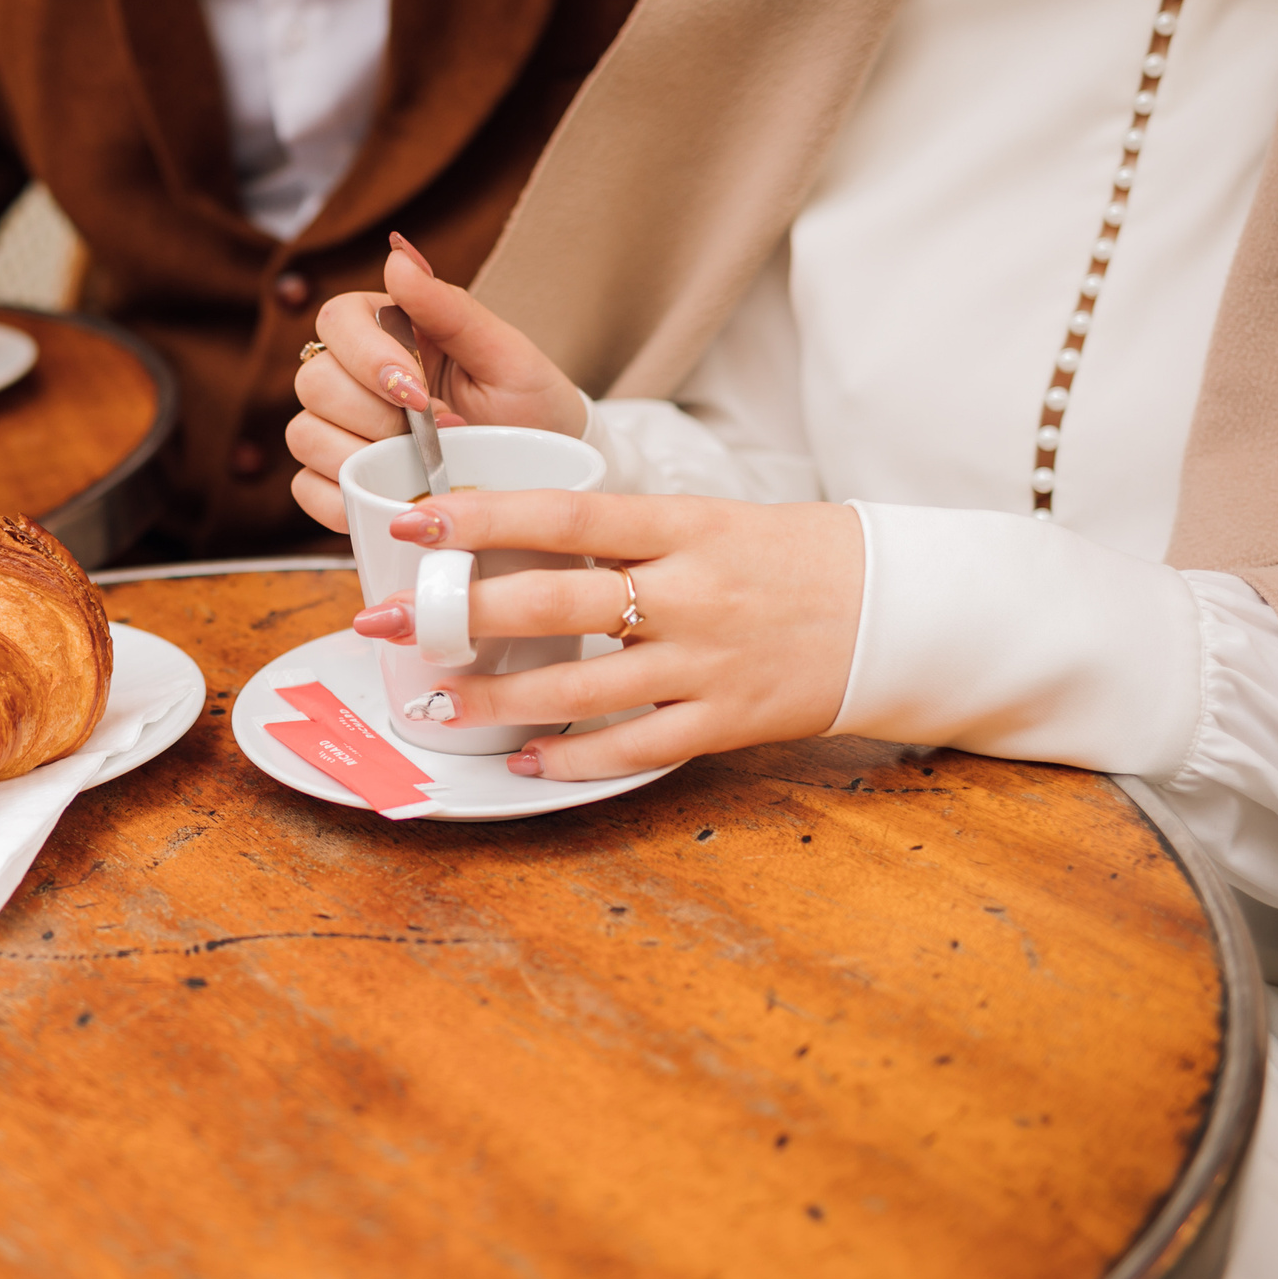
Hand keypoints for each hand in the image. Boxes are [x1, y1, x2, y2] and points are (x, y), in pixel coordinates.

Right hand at [287, 233, 586, 530]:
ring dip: (362, 457)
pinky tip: (391, 497)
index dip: (367, 358)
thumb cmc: (530, 407)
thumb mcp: (504, 355)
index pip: (336, 321)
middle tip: (436, 434)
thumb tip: (397, 257)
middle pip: (314, 381)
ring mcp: (342, 432)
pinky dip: (343, 499)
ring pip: (304, 435)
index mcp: (387, 331)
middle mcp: (354, 378)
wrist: (546, 476)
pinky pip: (308, 490)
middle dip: (375, 415)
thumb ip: (448, 307)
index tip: (418, 393)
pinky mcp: (340, 484)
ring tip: (421, 468)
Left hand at [350, 490, 862, 778]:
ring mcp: (708, 663)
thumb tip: (512, 535)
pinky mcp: (727, 722)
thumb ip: (622, 534)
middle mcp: (691, 593)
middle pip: (558, 605)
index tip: (413, 520)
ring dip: (497, 702)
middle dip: (460, 616)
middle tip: (385, 624)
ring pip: (583, 689)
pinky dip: (573, 760)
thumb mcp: (707, 519)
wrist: (892, 607)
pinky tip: (524, 761)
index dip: (484, 517)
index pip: (566, 516)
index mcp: (683, 525)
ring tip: (434, 704)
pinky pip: (635, 748)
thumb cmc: (784, 555)